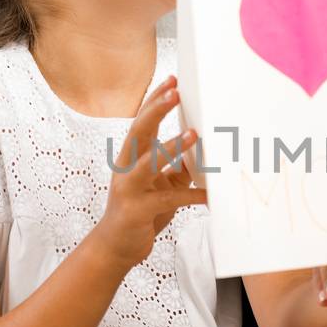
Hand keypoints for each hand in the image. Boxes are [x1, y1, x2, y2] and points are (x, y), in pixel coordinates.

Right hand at [90, 75, 206, 268]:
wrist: (117, 246)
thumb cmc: (142, 210)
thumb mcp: (162, 183)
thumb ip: (178, 164)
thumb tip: (204, 144)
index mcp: (132, 156)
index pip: (142, 121)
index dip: (155, 100)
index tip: (172, 80)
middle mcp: (126, 168)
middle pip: (139, 131)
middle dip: (157, 110)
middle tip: (176, 91)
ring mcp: (129, 188)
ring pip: (148, 162)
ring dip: (170, 147)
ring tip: (193, 134)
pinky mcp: (137, 210)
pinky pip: (167, 199)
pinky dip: (190, 196)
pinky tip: (209, 195)